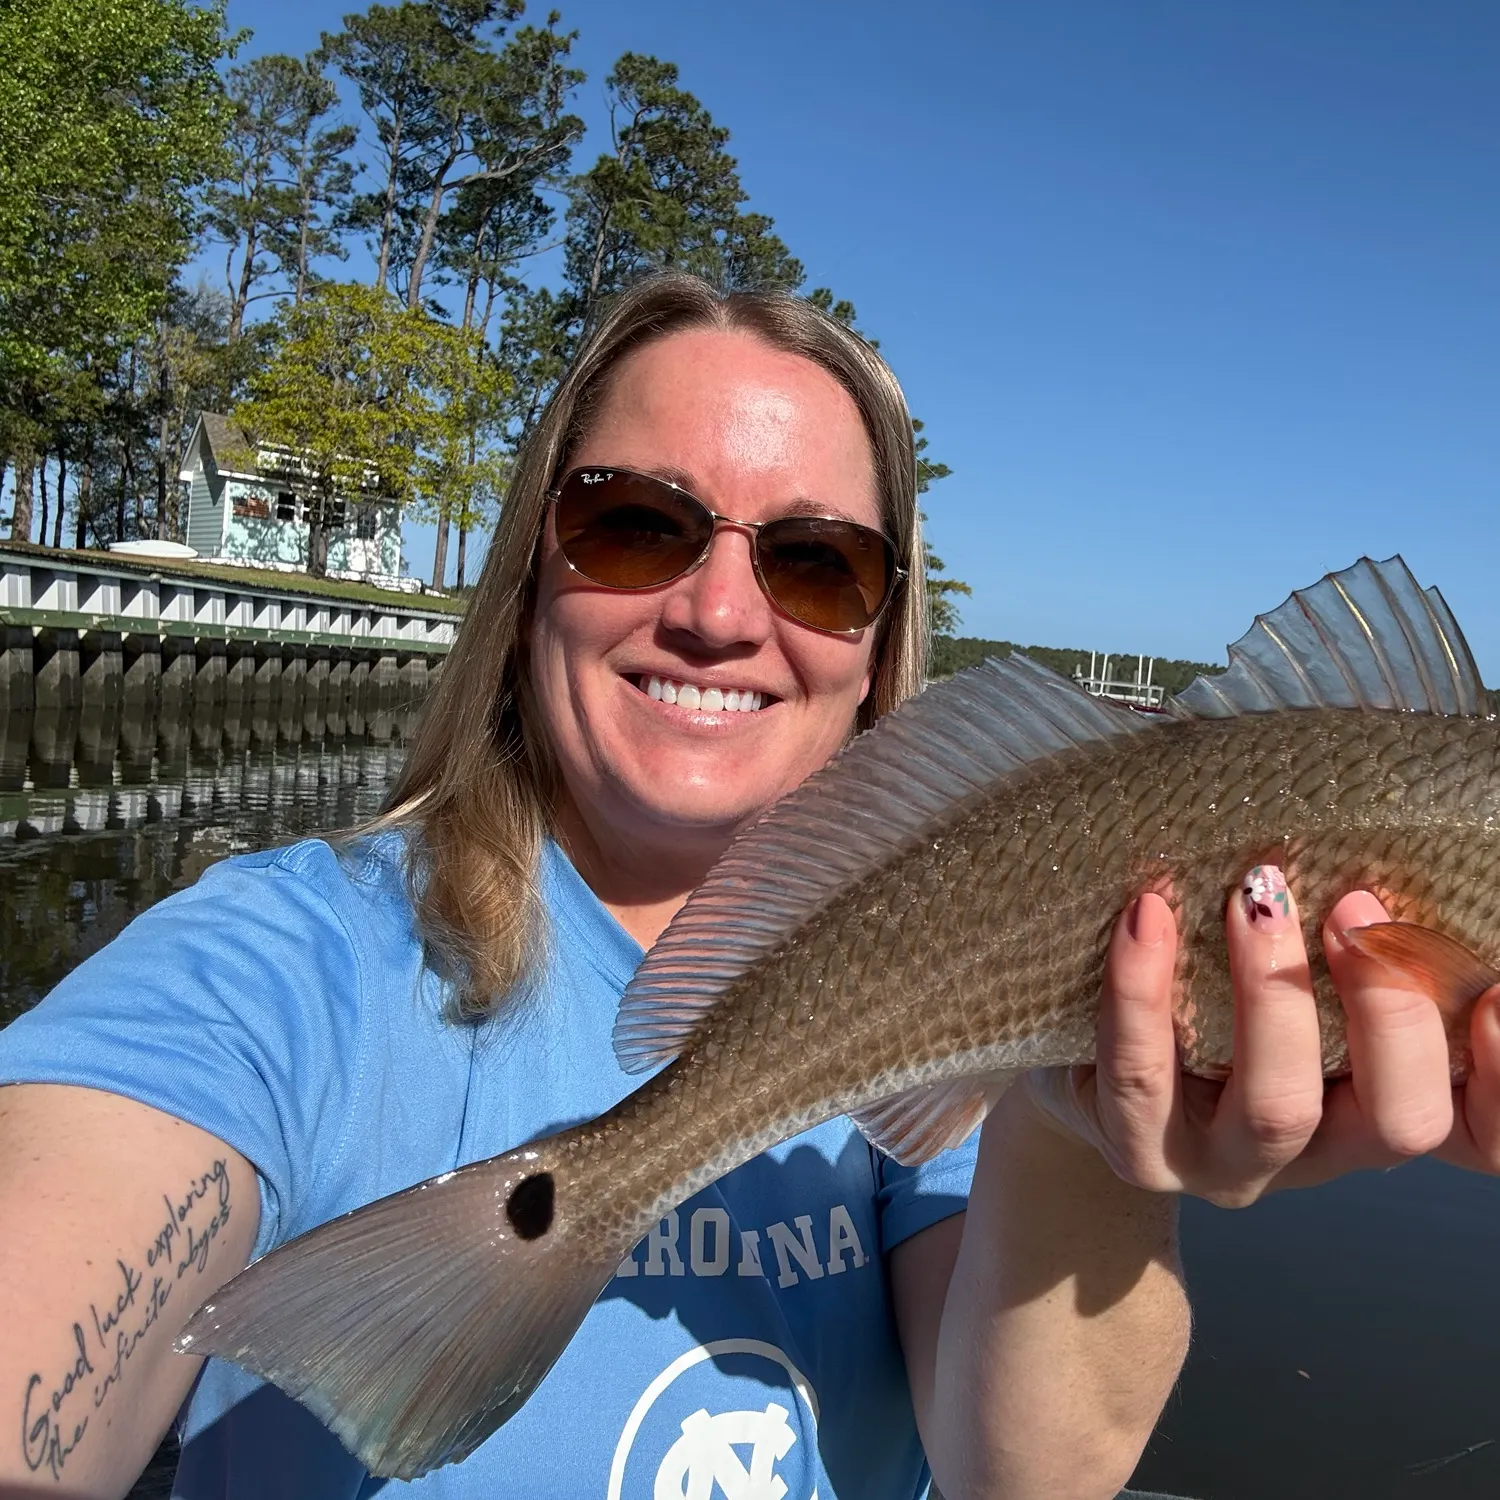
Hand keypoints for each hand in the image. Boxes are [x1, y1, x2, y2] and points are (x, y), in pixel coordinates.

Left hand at [1022, 873, 1499, 1205]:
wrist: (1078, 1074)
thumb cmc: (1206, 1005)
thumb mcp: (1295, 983)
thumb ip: (1348, 951)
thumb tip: (1383, 861)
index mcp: (1375, 1107)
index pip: (1477, 1131)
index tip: (1494, 994)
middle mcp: (1321, 1149)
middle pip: (1402, 1119)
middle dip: (1392, 1009)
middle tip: (1356, 906)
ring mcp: (1227, 1162)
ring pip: (1278, 1107)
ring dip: (1276, 991)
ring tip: (1256, 895)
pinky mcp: (1138, 1148)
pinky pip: (1140, 1074)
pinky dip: (1142, 987)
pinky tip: (1146, 914)